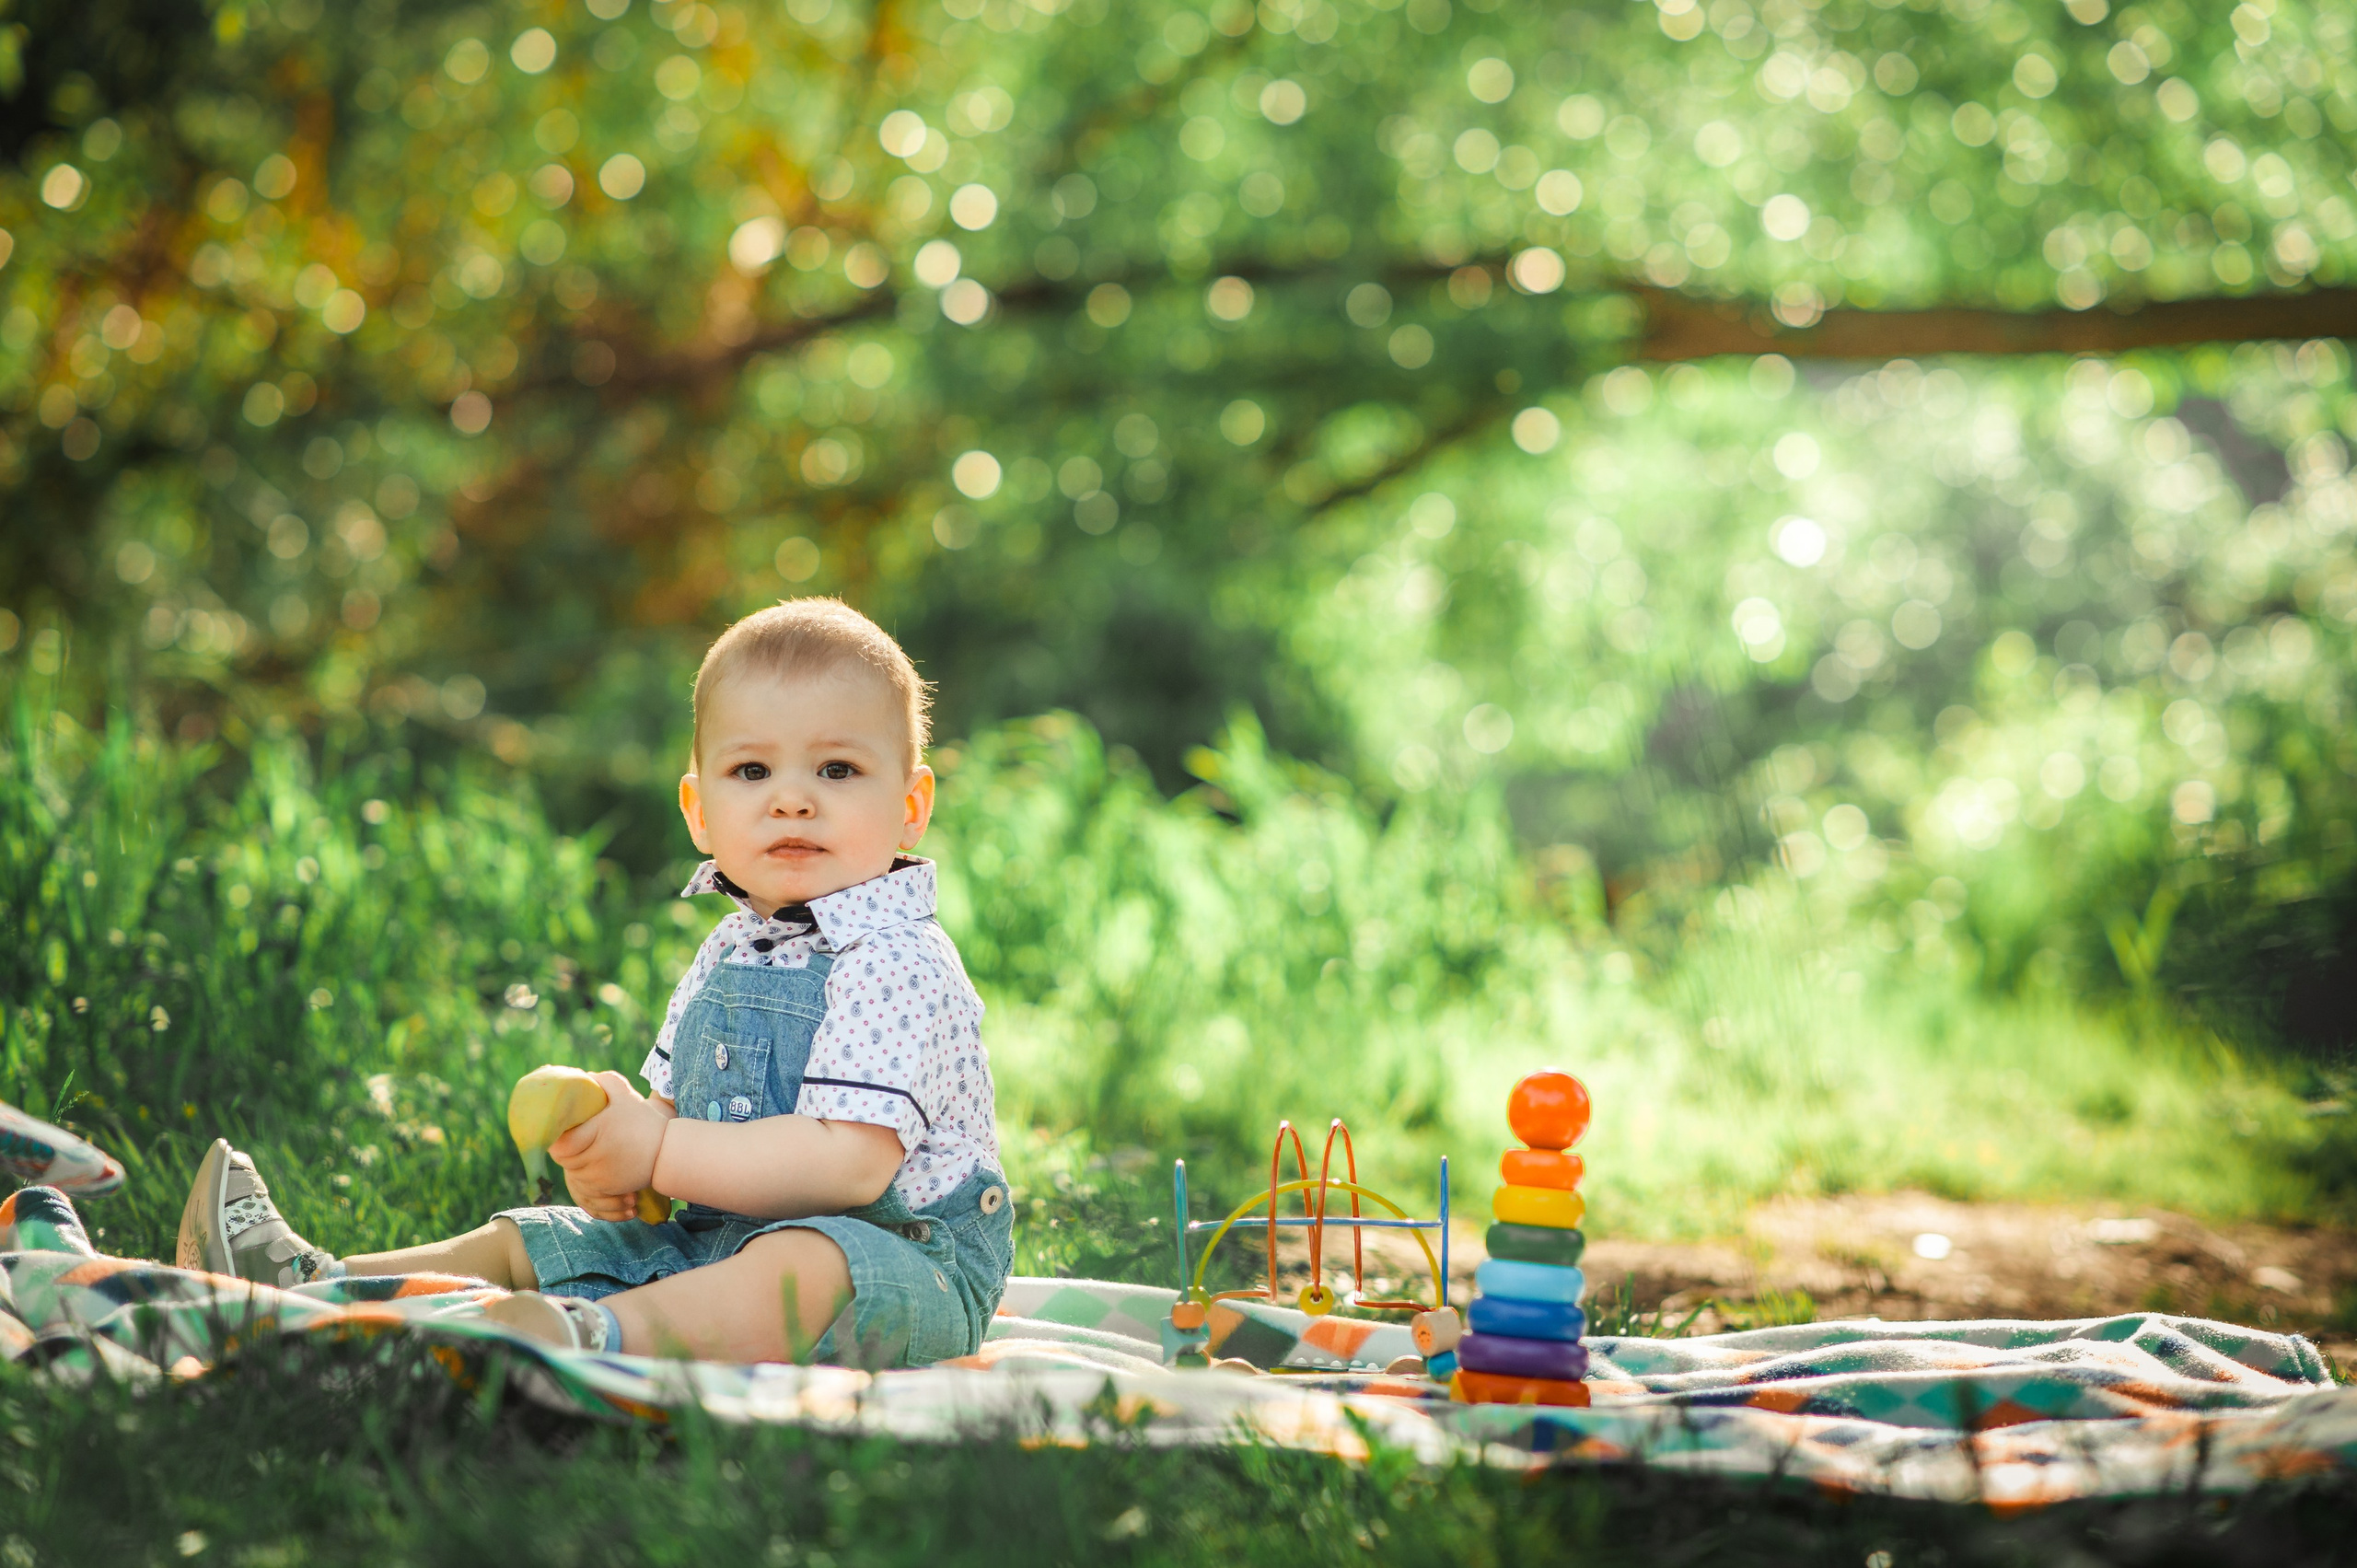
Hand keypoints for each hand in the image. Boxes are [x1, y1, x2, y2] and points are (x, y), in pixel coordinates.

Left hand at [550, 1071, 671, 1220]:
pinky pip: (585, 1186)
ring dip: (575, 1164)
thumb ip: (606, 1082)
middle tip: (571, 1138)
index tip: (561, 1130)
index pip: (560, 1144)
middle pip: (563, 1160)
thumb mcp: (626, 1096)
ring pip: (573, 1174)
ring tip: (586, 1151)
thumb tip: (585, 1076)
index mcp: (597, 1133)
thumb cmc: (645, 1123)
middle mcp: (596, 1158)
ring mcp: (601, 1177)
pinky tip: (597, 1164)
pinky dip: (586, 1177)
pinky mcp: (607, 1189)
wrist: (669, 1154)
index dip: (556, 1139)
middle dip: (565, 1150)